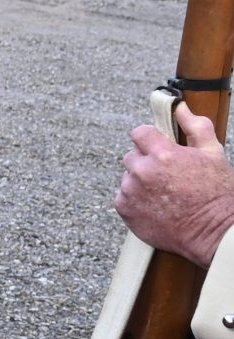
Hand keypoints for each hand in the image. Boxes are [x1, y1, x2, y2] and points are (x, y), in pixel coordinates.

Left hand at [117, 104, 233, 264]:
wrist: (213, 232)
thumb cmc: (216, 192)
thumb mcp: (213, 153)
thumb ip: (195, 126)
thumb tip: (180, 107)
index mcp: (162, 154)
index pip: (139, 133)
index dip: (150, 139)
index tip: (158, 147)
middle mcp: (142, 171)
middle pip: (132, 156)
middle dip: (146, 162)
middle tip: (167, 175)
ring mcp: (131, 191)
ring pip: (127, 177)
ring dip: (140, 181)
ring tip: (164, 193)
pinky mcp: (124, 209)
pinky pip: (122, 196)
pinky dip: (134, 199)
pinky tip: (155, 205)